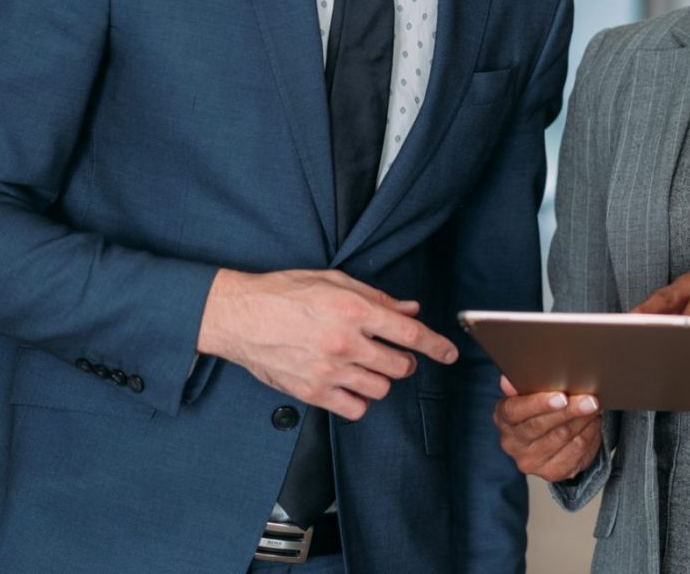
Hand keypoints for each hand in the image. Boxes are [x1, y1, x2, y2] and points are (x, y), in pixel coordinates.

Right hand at [197, 268, 457, 420]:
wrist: (239, 316)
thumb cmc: (284, 292)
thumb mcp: (333, 280)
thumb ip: (376, 296)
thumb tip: (410, 309)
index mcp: (354, 310)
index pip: (411, 334)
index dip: (437, 346)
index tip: (449, 353)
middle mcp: (346, 343)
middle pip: (400, 365)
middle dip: (404, 360)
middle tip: (391, 353)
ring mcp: (329, 371)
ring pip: (381, 389)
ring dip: (381, 378)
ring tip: (364, 366)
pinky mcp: (313, 392)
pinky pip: (355, 409)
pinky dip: (358, 400)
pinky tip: (348, 384)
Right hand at [493, 376, 602, 480]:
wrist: (540, 440)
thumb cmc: (534, 410)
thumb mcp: (524, 394)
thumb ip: (519, 386)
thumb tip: (508, 381)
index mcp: (503, 419)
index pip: (516, 411)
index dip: (539, 404)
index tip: (561, 397)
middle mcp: (513, 444)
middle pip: (542, 426)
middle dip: (570, 411)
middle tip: (590, 400)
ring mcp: (531, 461)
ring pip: (563, 438)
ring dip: (583, 421)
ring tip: (594, 407)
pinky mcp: (551, 473)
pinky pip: (576, 453)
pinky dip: (589, 435)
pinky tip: (593, 423)